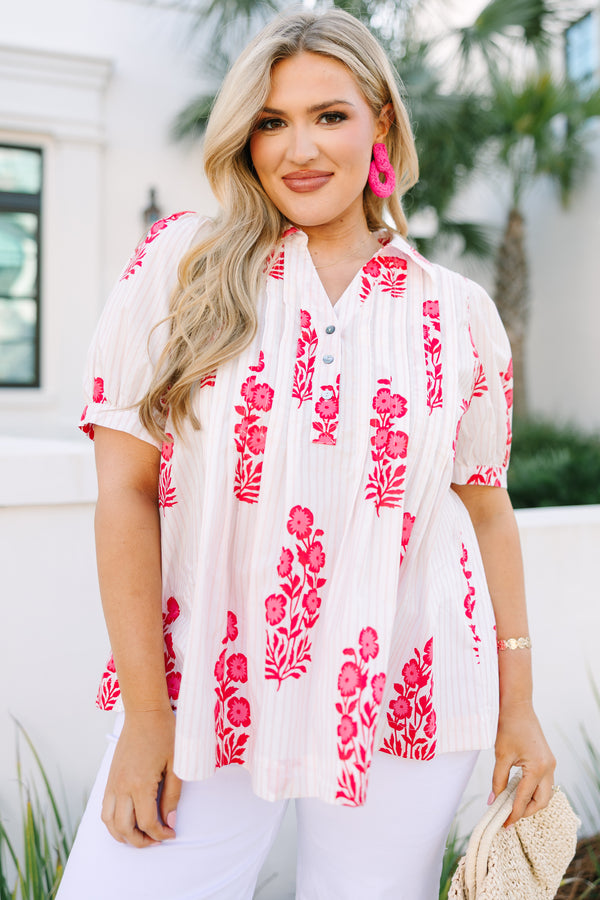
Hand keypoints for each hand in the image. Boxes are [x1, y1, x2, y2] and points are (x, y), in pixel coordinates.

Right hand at [101, 709, 181, 846]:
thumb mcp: (176, 765)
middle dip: (141, 841)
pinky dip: (112, 822)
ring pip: (109, 822)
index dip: (160, 834)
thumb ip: (172, 795)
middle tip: (157, 839)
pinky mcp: (109, 778)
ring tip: (140, 836)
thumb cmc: (164, 733)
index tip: (171, 833)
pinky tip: (126, 820)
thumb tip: (170, 820)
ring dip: (123, 835)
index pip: (147, 822)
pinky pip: (104, 808)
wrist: (144, 712)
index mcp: (140, 784)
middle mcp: (122, 786)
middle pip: (125, 828)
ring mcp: (112, 783)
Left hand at [492, 700, 555, 827]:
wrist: (517, 706)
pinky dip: (533, 790)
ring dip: (530, 802)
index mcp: (537, 768)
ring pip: (545, 793)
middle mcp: (548, 768)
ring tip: (512, 806)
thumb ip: (498, 780)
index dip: (513, 813)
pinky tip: (518, 791)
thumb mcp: (501, 756)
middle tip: (509, 817)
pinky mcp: (547, 760)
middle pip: (541, 801)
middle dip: (526, 811)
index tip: (504, 823)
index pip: (525, 798)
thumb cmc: (508, 727)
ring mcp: (550, 764)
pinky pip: (543, 782)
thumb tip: (493, 801)